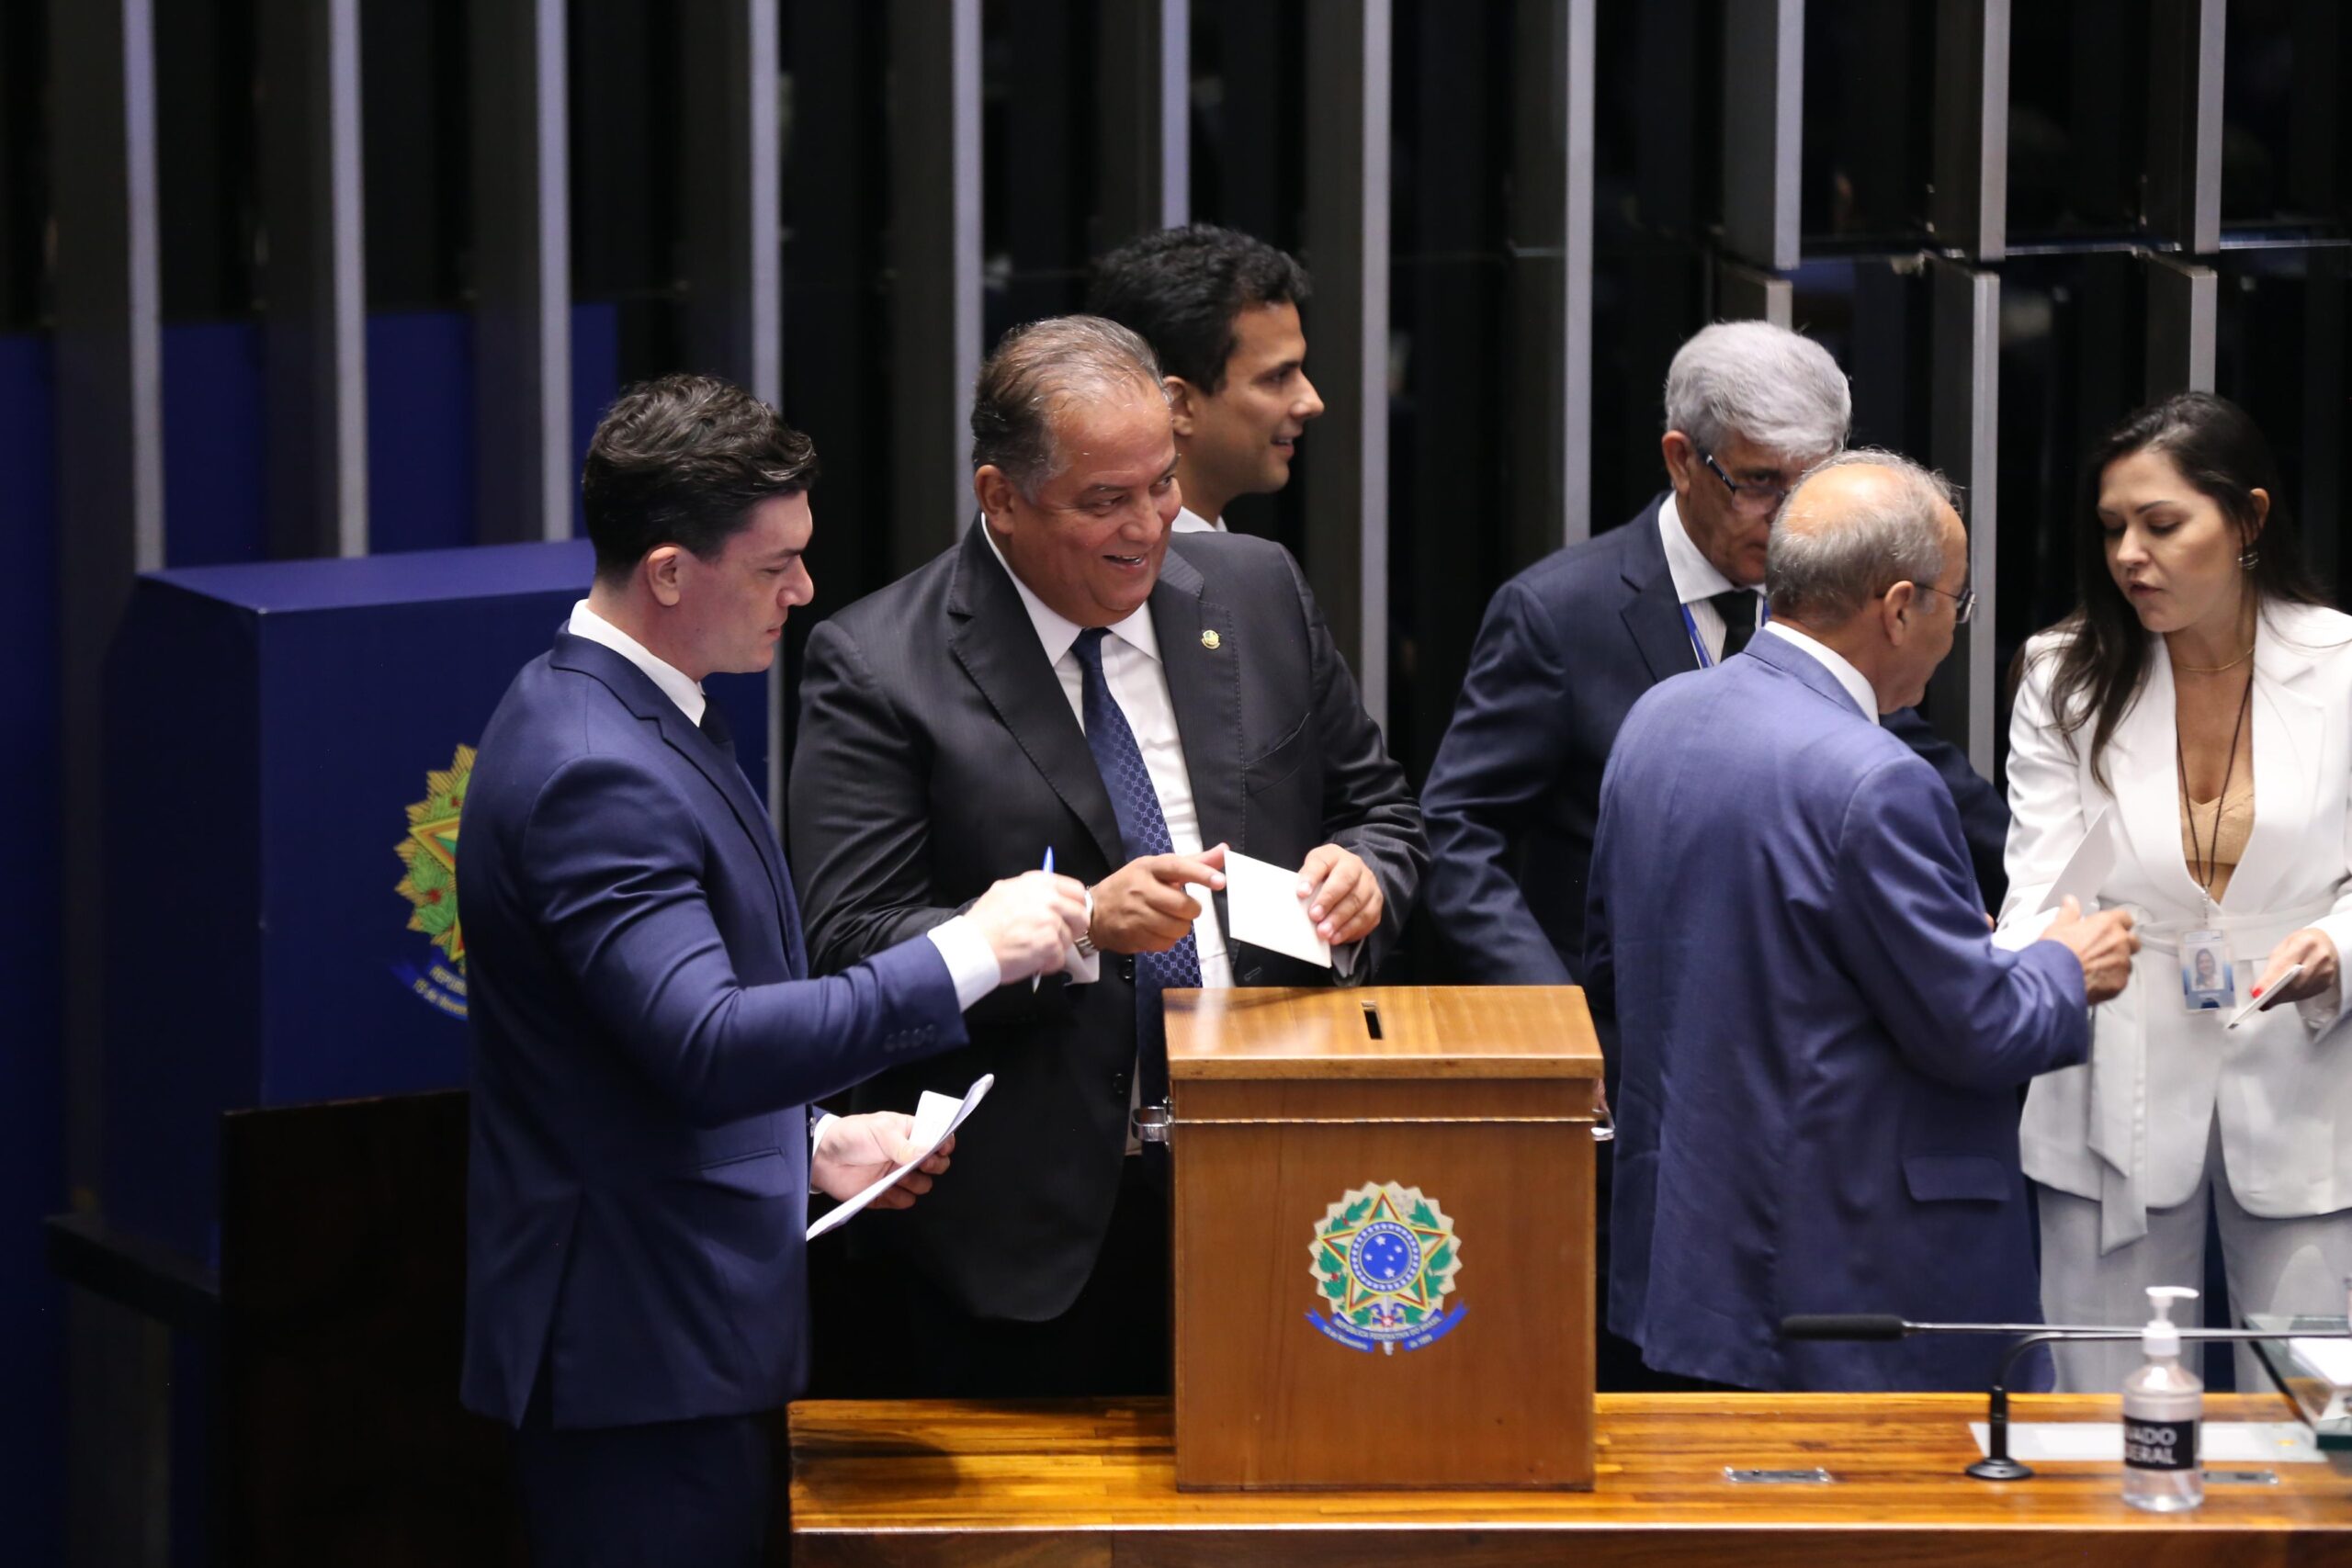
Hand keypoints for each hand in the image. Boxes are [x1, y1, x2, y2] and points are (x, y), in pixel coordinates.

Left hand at [811, 1112, 952, 1209]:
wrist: (822, 1157)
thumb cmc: (851, 1135)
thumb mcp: (880, 1132)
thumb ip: (905, 1145)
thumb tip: (929, 1151)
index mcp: (908, 1134)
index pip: (937, 1138)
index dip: (944, 1144)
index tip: (943, 1149)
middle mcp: (905, 1156)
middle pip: (935, 1165)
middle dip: (934, 1165)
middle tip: (922, 1163)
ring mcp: (896, 1176)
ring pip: (923, 1185)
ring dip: (916, 1182)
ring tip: (898, 1176)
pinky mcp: (884, 1195)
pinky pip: (904, 1201)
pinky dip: (900, 1198)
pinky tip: (888, 1189)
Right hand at [967, 870, 1088, 983]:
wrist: (972, 947)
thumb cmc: (983, 923)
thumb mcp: (1004, 892)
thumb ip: (1030, 891)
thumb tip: (1050, 896)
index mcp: (1039, 882)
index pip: (1077, 891)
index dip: (1075, 906)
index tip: (1069, 917)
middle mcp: (1048, 898)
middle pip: (1080, 915)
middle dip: (1071, 929)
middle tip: (1054, 938)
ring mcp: (1050, 921)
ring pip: (1070, 939)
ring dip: (1055, 948)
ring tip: (1033, 949)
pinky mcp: (1050, 944)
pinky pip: (1060, 958)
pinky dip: (1047, 964)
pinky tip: (1031, 960)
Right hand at [1090, 846, 1227, 953]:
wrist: (1094, 911)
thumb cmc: (1132, 885)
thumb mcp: (1158, 868)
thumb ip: (1194, 862)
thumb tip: (1225, 850)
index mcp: (1148, 867)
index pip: (1177, 867)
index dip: (1200, 873)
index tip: (1220, 881)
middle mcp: (1140, 889)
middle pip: (1183, 906)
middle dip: (1191, 910)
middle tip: (1183, 908)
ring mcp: (1135, 914)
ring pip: (1177, 928)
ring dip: (1180, 927)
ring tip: (1169, 919)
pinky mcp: (1133, 936)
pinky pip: (1166, 943)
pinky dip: (1167, 939)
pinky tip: (1157, 930)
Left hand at [1298, 844, 1382, 945]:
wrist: (1351, 877)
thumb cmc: (1324, 878)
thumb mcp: (1312, 874)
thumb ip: (1305, 885)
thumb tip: (1295, 905)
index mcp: (1333, 855)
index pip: (1321, 862)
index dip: (1311, 877)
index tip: (1301, 893)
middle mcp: (1355, 866)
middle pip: (1344, 881)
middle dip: (1328, 900)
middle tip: (1314, 916)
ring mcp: (1369, 883)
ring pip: (1358, 901)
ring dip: (1339, 920)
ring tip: (1324, 933)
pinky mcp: (1376, 902)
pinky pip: (1367, 917)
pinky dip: (1350, 930)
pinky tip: (1336, 938)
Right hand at [2044, 896, 2138, 1005]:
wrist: (2054, 978)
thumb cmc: (2057, 952)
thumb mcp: (2058, 926)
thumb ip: (2069, 912)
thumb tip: (2070, 903)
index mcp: (2107, 924)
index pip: (2125, 918)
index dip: (2117, 922)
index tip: (2110, 926)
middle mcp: (2119, 942)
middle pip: (2132, 940)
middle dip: (2123, 943)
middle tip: (2104, 947)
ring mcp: (2122, 963)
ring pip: (2127, 962)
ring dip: (2116, 963)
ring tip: (2096, 966)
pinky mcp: (2120, 982)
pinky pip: (2121, 979)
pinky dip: (2111, 979)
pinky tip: (2096, 979)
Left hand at [2251, 928, 2341, 1010]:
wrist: (2326, 942)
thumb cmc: (2301, 943)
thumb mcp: (2284, 946)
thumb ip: (2273, 965)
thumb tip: (2260, 987)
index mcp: (2305, 943)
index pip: (2284, 965)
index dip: (2270, 980)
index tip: (2258, 992)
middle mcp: (2319, 957)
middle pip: (2294, 981)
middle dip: (2276, 993)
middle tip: (2261, 1000)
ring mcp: (2326, 971)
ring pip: (2301, 990)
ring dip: (2283, 997)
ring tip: (2269, 1000)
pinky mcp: (2328, 982)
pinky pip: (2308, 993)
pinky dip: (2293, 997)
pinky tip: (2284, 997)